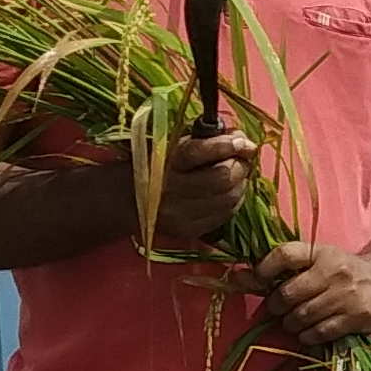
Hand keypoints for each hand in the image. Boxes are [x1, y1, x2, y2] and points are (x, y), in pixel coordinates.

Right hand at [141, 128, 259, 252]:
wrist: (127, 199)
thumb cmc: (154, 164)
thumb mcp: (171, 145)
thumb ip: (204, 140)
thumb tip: (241, 140)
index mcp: (163, 163)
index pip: (197, 152)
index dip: (224, 145)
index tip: (242, 141)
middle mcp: (170, 191)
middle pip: (221, 177)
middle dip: (240, 165)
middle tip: (244, 158)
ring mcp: (181, 214)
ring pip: (228, 198)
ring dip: (241, 183)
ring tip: (238, 174)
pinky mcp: (190, 230)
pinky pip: (225, 214)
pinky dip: (235, 200)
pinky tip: (231, 191)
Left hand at [251, 238, 370, 348]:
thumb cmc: (341, 271)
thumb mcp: (315, 260)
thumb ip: (279, 267)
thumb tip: (235, 276)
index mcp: (322, 252)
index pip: (285, 255)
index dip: (264, 269)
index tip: (257, 280)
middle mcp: (335, 271)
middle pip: (288, 294)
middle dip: (276, 306)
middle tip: (278, 308)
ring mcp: (348, 295)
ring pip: (302, 316)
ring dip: (290, 323)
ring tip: (294, 320)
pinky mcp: (358, 317)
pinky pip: (320, 332)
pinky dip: (307, 335)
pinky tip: (309, 331)